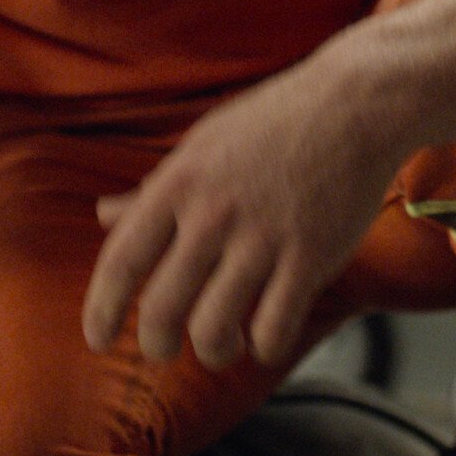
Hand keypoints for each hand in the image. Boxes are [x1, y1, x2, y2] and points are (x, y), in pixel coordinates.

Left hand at [81, 64, 411, 369]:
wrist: (358, 103)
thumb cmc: (275, 121)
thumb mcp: (203, 144)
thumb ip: (154, 189)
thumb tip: (103, 215)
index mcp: (178, 183)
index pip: (121, 262)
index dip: (100, 310)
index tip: (97, 339)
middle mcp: (213, 214)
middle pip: (161, 308)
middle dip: (154, 345)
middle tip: (161, 350)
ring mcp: (264, 237)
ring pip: (214, 329)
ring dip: (211, 351)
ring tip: (221, 346)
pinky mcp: (311, 257)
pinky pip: (274, 328)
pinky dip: (264, 347)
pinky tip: (266, 338)